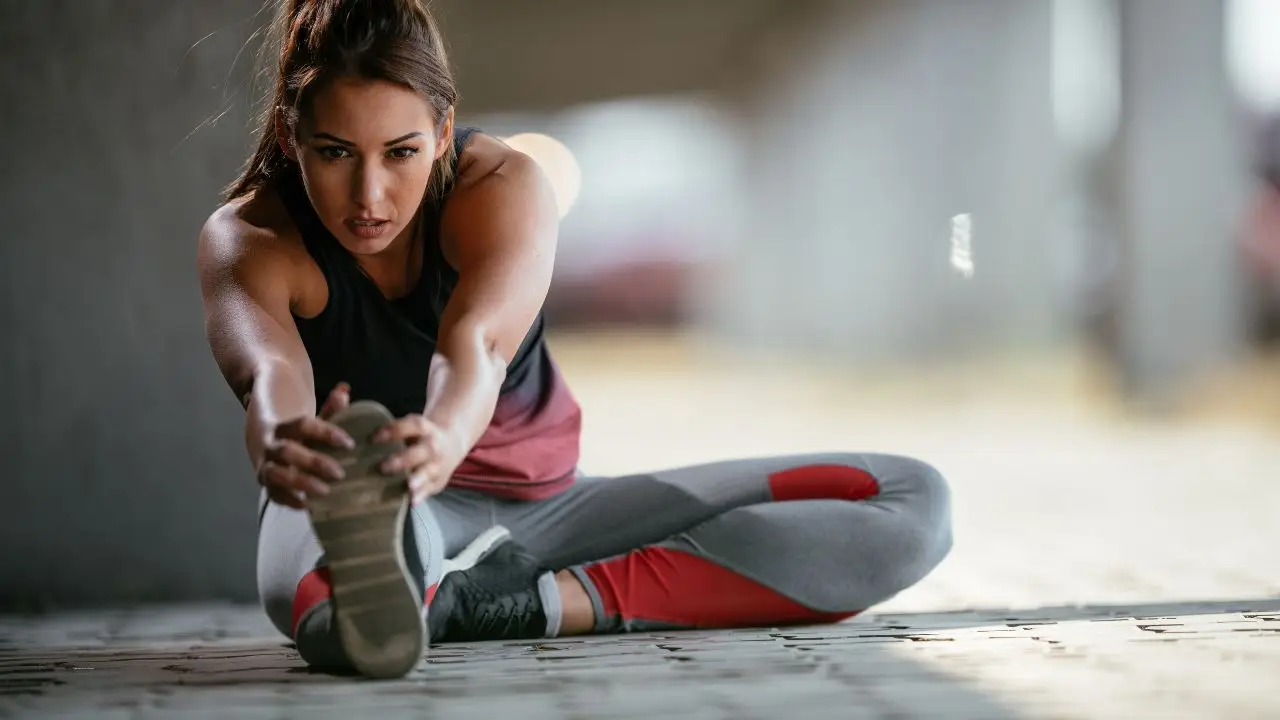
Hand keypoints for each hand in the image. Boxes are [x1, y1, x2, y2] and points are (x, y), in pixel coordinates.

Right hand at [258, 383, 355, 508]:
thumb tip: (345, 390)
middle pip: (287, 451)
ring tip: (325, 491)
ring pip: (275, 474)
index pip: (303, 425)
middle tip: (340, 473)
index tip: (349, 443)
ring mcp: (265, 465)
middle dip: (313, 462)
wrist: (266, 439)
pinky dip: (288, 501)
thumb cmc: (300, 432)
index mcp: (284, 426)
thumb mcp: (314, 419)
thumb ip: (330, 408)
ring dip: (299, 483)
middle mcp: (271, 445)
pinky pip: (273, 494)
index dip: (326, 433)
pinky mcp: (265, 483)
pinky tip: (308, 506)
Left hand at [373, 414, 465, 503]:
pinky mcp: (438, 481)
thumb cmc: (419, 437)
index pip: (411, 426)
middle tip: (383, 467)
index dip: (393, 431)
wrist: (451, 445)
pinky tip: (412, 502)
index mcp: (424, 429)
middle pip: (419, 452)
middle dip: (403, 459)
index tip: (373, 439)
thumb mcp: (412, 428)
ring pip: (428, 471)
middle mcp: (432, 446)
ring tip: (408, 486)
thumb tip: (360, 441)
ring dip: (418, 479)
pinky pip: (430, 488)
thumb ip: (394, 432)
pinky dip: (422, 495)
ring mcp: (437, 464)